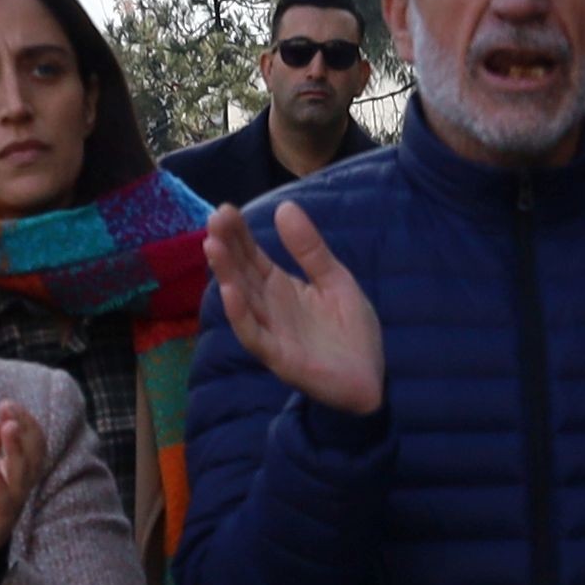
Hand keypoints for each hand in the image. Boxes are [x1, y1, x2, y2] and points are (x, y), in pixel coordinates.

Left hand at [0, 396, 46, 568]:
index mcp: (11, 476)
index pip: (29, 446)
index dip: (23, 423)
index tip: (7, 404)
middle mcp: (15, 491)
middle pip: (32, 458)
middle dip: (24, 431)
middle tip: (10, 410)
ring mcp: (7, 510)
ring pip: (22, 479)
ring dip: (16, 452)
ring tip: (8, 429)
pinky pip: (3, 505)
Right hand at [210, 197, 384, 414]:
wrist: (371, 378)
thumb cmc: (351, 331)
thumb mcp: (335, 279)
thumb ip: (310, 249)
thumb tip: (285, 206)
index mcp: (280, 288)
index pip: (252, 257)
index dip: (239, 234)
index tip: (225, 209)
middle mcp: (269, 308)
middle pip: (242, 274)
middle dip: (227, 247)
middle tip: (214, 220)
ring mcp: (272, 333)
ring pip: (242, 301)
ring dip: (226, 275)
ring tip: (213, 246)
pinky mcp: (280, 358)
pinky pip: (255, 336)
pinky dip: (241, 316)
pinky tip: (230, 292)